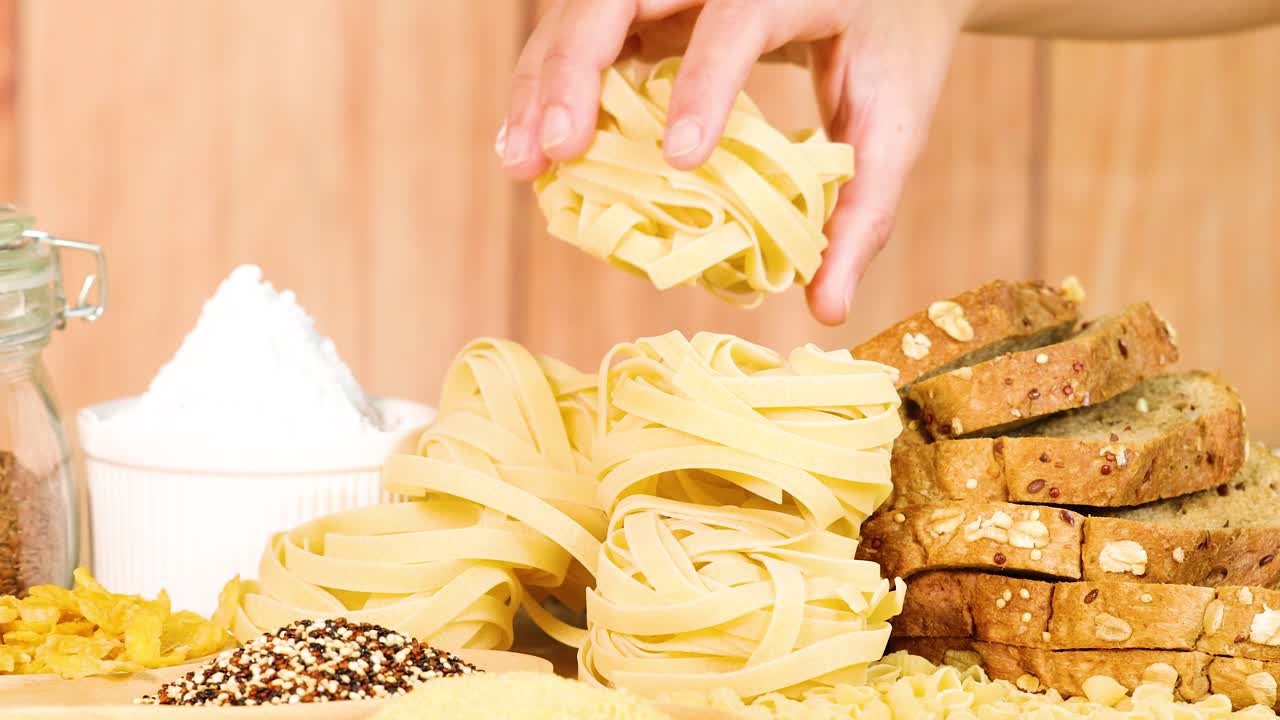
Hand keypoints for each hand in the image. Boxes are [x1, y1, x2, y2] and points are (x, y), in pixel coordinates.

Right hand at [499, 0, 972, 323]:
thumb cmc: (893, 45)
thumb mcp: (895, 121)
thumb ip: (865, 210)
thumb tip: (826, 307)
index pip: (736, 19)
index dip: (704, 84)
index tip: (679, 159)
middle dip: (574, 70)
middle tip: (550, 153)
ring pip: (583, 8)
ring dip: (541, 82)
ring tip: (520, 162)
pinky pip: (583, 29)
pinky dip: (549, 83)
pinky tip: (530, 143)